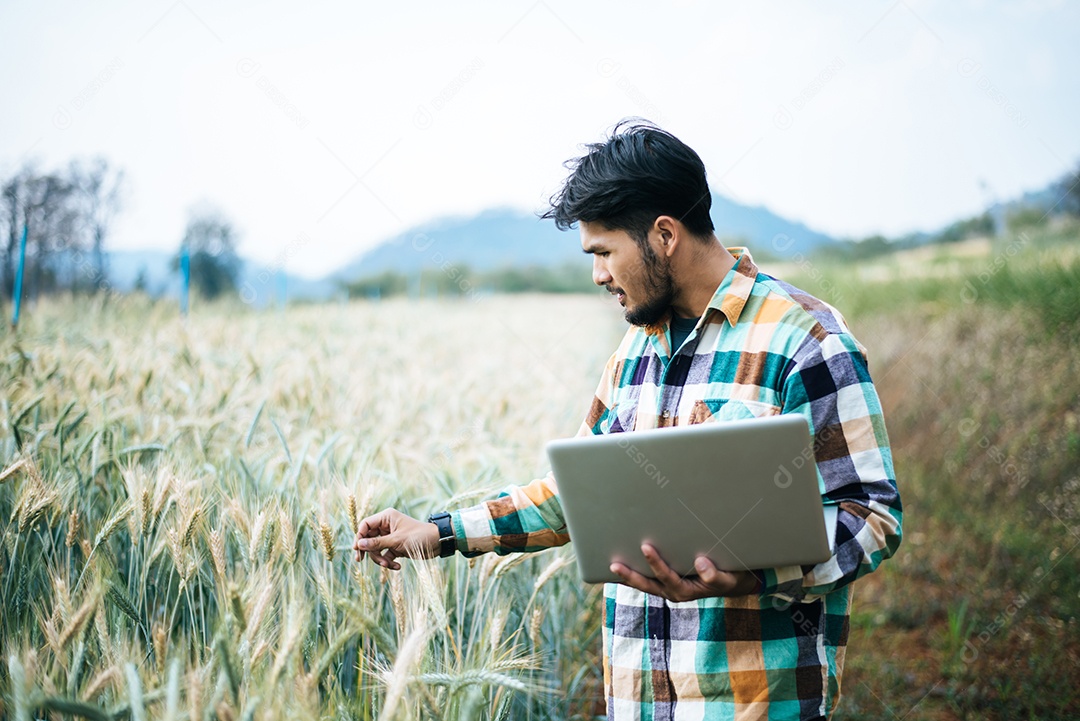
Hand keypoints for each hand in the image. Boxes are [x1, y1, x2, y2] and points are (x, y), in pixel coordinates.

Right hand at [352, 508, 440, 569]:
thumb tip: (359, 545)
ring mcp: (390, 537)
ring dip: (379, 559)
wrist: (438, 543)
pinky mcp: (395, 547)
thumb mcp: (396, 540)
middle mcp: (386, 526)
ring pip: (376, 549)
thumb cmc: (419, 536)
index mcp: (386, 517)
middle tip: (360, 560)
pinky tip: (397, 567)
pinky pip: (385, 555)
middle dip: (368, 550)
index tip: (357, 549)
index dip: (359, 536)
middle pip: (368, 538)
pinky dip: (388, 562)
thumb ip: (377, 543)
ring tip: (388, 565)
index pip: (365, 525)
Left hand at [609, 544, 760, 601]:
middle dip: (631, 576)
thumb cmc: (731, 578)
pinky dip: (635, 575)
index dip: (656, 564)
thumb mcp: (729, 578)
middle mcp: (674, 592)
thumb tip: (701, 563)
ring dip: (627, 578)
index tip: (646, 548)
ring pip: (644, 585)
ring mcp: (669, 589)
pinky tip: (622, 567)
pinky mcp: (667, 584)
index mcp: (686, 591)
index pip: (667, 577)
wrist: (735, 583)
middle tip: (614, 565)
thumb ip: (716, 575)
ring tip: (610, 568)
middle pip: (648, 585)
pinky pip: (648, 581)